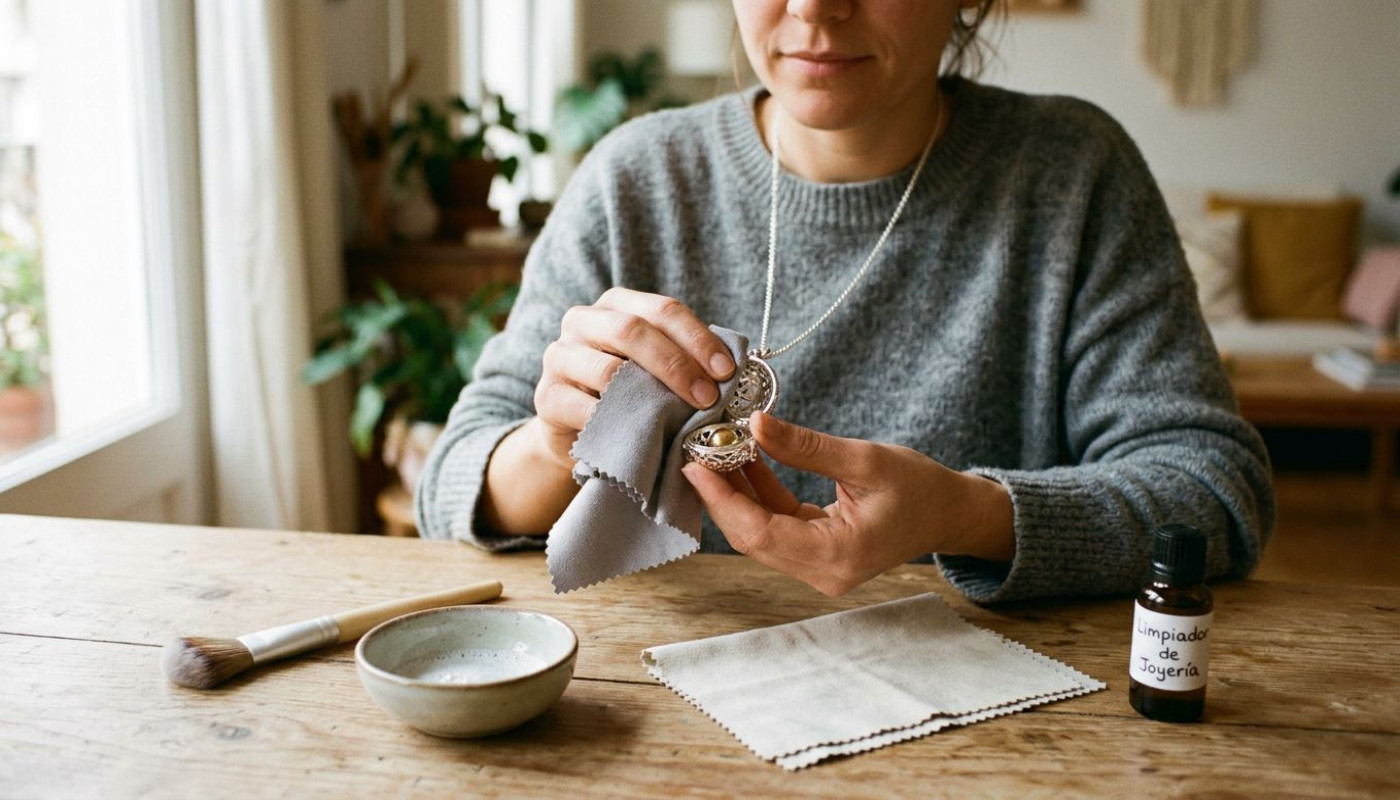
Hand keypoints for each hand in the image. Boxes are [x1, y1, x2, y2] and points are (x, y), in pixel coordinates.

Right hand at [532, 288, 735, 466]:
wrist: (576, 429)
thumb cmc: (628, 393)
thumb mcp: (654, 368)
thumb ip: (684, 360)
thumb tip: (732, 371)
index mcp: (616, 304)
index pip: (662, 309)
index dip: (697, 338)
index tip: (726, 371)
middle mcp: (582, 321)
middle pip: (632, 331)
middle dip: (676, 364)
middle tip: (708, 397)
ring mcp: (559, 357)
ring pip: (606, 369)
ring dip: (649, 396)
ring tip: (680, 418)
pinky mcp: (546, 396)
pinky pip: (584, 408)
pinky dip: (618, 422)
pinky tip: (643, 435)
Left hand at [682, 412, 1014, 595]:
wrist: (950, 514)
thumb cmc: (920, 488)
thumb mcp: (864, 460)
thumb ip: (805, 447)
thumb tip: (755, 425)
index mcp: (837, 555)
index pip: (760, 533)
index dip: (723, 499)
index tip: (698, 464)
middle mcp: (823, 572)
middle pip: (752, 537)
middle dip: (722, 495)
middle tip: (698, 451)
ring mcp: (819, 568)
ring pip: (760, 533)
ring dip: (737, 494)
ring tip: (717, 450)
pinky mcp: (817, 554)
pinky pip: (776, 527)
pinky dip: (759, 496)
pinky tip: (746, 461)